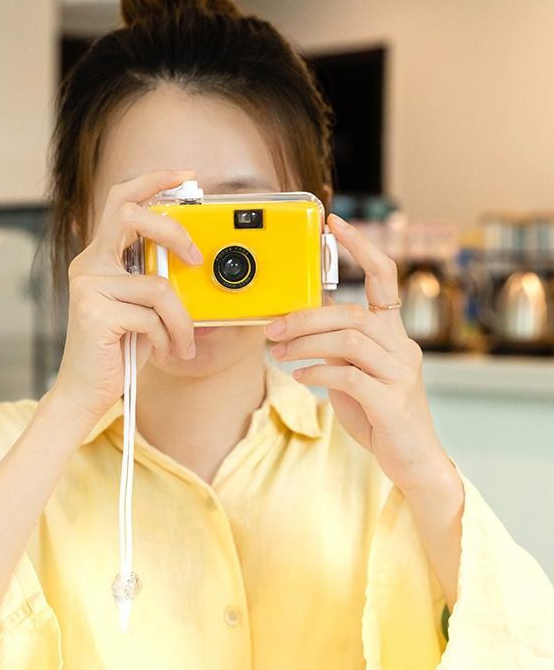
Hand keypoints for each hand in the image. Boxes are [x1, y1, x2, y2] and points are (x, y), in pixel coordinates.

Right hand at [50, 169, 202, 428]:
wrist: (86, 391)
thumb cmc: (118, 347)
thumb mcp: (140, 305)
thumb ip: (153, 275)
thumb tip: (189, 254)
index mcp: (99, 256)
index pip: (120, 201)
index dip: (152, 181)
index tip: (184, 176)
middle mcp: (88, 264)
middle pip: (132, 217)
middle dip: (173, 231)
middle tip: (195, 256)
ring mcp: (88, 286)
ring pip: (158, 285)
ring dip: (181, 320)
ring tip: (181, 341)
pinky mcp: (95, 313)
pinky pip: (152, 316)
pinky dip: (168, 337)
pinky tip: (164, 351)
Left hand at [263, 213, 454, 497]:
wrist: (412, 461)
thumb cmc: (378, 412)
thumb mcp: (353, 371)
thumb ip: (335, 345)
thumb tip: (299, 321)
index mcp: (393, 332)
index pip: (384, 277)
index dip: (361, 247)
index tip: (334, 223)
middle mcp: (401, 345)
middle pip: (350, 314)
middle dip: (304, 318)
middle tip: (272, 328)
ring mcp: (400, 372)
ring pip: (347, 340)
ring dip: (305, 344)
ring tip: (279, 353)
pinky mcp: (392, 400)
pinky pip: (348, 376)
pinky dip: (318, 372)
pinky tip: (300, 376)